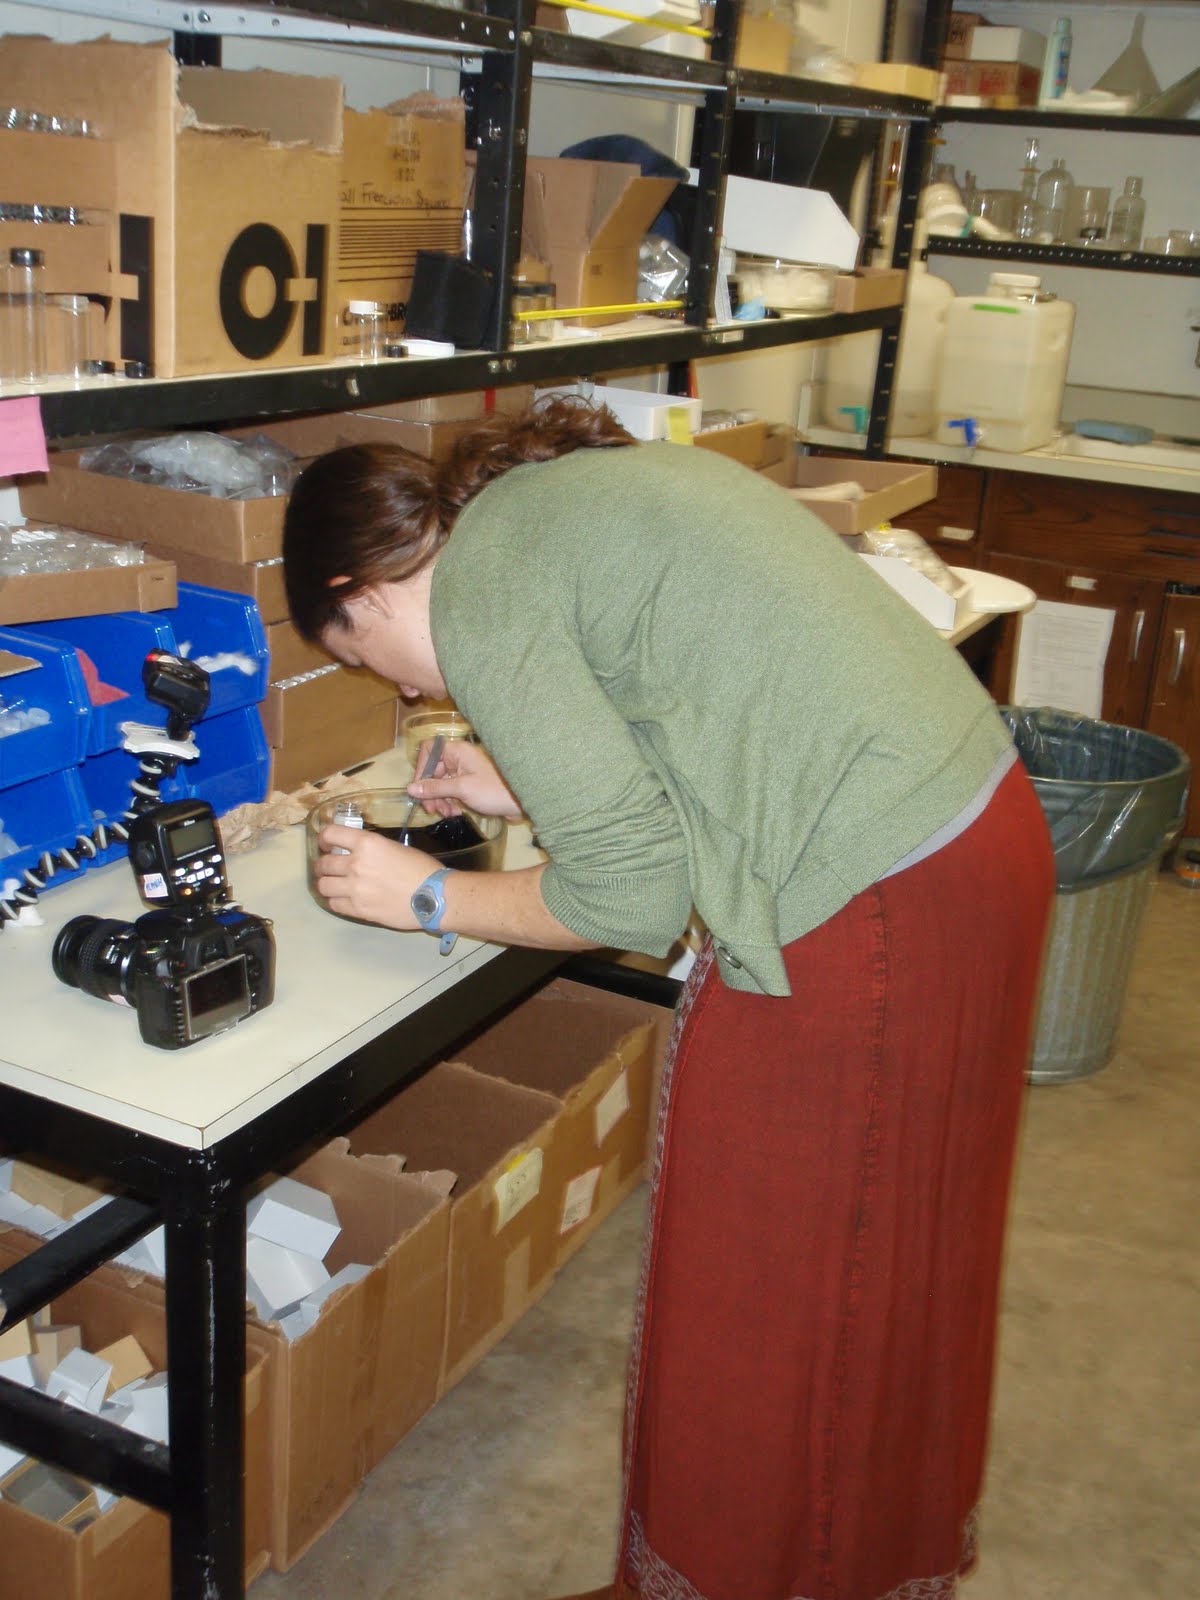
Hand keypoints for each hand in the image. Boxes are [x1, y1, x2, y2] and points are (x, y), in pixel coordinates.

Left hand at [315, 824, 438, 929]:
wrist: (434, 897)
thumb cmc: (421, 868)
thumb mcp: (395, 847)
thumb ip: (372, 849)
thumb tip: (358, 853)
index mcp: (367, 844)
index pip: (330, 834)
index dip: (324, 838)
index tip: (326, 844)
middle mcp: (356, 864)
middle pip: (323, 863)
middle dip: (322, 864)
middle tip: (328, 867)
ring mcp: (355, 889)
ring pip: (323, 886)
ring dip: (326, 883)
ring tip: (334, 884)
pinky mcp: (359, 909)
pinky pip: (334, 904)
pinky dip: (336, 900)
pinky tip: (344, 898)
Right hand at [407, 739, 522, 820]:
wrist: (522, 801)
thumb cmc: (493, 791)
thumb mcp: (461, 789)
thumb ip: (435, 788)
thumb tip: (411, 788)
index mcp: (458, 751)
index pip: (429, 751)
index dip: (421, 768)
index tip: (418, 788)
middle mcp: (460, 758)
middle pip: (434, 770)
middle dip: (431, 791)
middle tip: (431, 810)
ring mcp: (465, 771)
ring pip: (442, 783)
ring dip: (440, 799)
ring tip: (446, 814)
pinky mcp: (470, 784)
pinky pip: (452, 790)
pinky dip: (450, 801)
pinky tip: (455, 813)